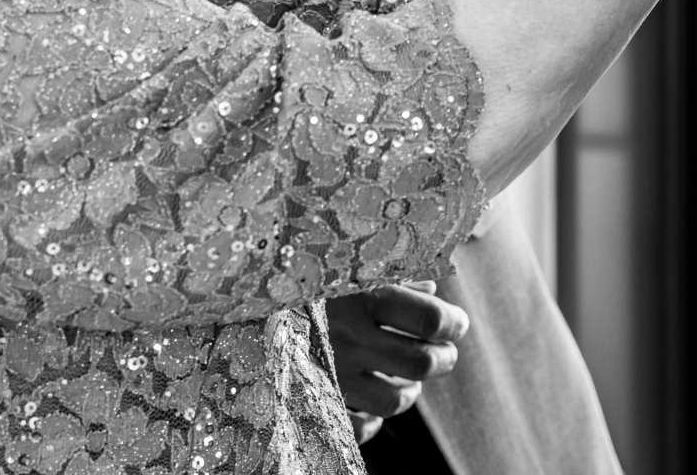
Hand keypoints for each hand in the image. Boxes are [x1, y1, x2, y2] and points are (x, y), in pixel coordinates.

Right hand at [326, 282, 469, 422]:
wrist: (238, 295)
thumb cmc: (315, 278)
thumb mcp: (353, 268)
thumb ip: (395, 278)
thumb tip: (431, 291)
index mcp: (363, 297)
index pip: (430, 320)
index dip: (453, 323)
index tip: (457, 323)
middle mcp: (348, 335)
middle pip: (420, 363)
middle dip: (443, 359)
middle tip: (445, 353)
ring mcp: (331, 371)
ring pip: (393, 401)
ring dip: (410, 392)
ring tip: (410, 380)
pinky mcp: (314, 397)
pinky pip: (355, 428)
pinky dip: (371, 422)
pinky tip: (372, 407)